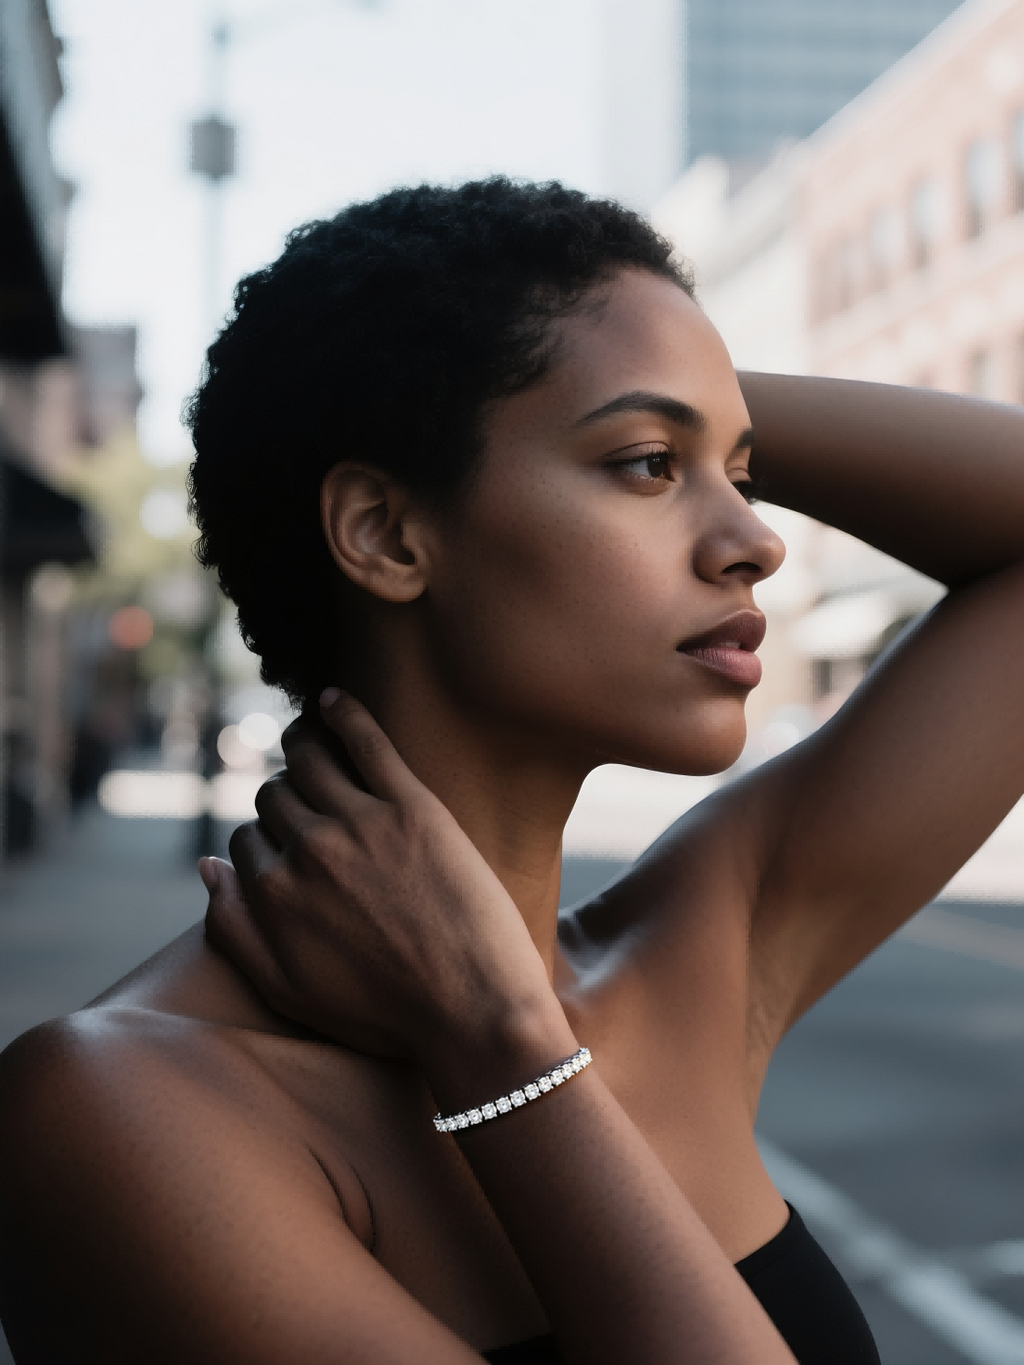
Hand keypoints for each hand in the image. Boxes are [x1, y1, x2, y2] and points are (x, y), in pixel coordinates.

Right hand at [202, 692, 559, 1070]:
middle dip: (281, 797)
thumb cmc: (384, 1013)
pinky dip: (344, 712)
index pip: (245, 841)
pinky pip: (367, 740)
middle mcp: (308, 850)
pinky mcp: (413, 806)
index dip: (262, 842)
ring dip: (300, 747)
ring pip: (308, 760)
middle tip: (305, 800)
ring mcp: (361, 822)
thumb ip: (234, 930)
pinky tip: (334, 699)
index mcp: (273, 894)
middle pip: (274, 797)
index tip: (284, 846)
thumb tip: (206, 867)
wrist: (475, 1011)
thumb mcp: (287, 991)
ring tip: (308, 742)